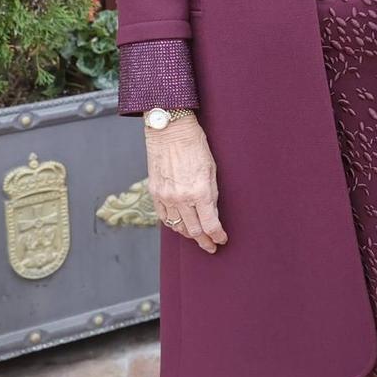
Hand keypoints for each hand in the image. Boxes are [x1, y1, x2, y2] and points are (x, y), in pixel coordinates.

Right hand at [144, 115, 226, 252]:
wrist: (169, 130)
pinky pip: (164, 217)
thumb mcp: (211, 169)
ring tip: (197, 237)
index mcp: (199, 192)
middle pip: (193, 231)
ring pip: (177, 227)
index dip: (217, 236)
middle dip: (204, 241)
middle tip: (211, 246)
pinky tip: (180, 225)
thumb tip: (212, 215)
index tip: (222, 240)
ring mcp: (166, 197)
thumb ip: (211, 194)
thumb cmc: (195, 145)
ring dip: (189, 235)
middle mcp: (181, 198)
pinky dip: (173, 224)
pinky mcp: (154, 193)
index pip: (210, 225)